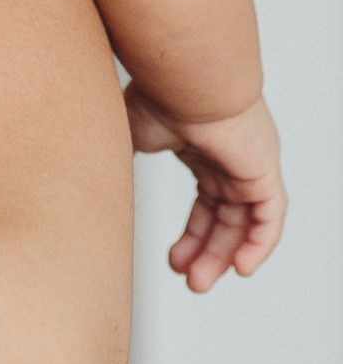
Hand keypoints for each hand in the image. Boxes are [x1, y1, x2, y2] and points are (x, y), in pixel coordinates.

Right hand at [125, 85, 284, 292]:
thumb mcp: (127, 141)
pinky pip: (269, 219)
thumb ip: (121, 166)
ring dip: (224, 256)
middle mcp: (229, 161)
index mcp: (201, 152)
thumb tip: (94, 189)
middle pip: (225, 220)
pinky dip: (258, 246)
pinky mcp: (263, 171)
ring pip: (244, 224)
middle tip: (188, 280)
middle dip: (206, 253)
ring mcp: (249, 166)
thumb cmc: (154, 98)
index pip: (206, 206)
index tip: (171, 261)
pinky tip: (240, 269)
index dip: (191, 236)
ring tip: (198, 283)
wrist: (182, 80)